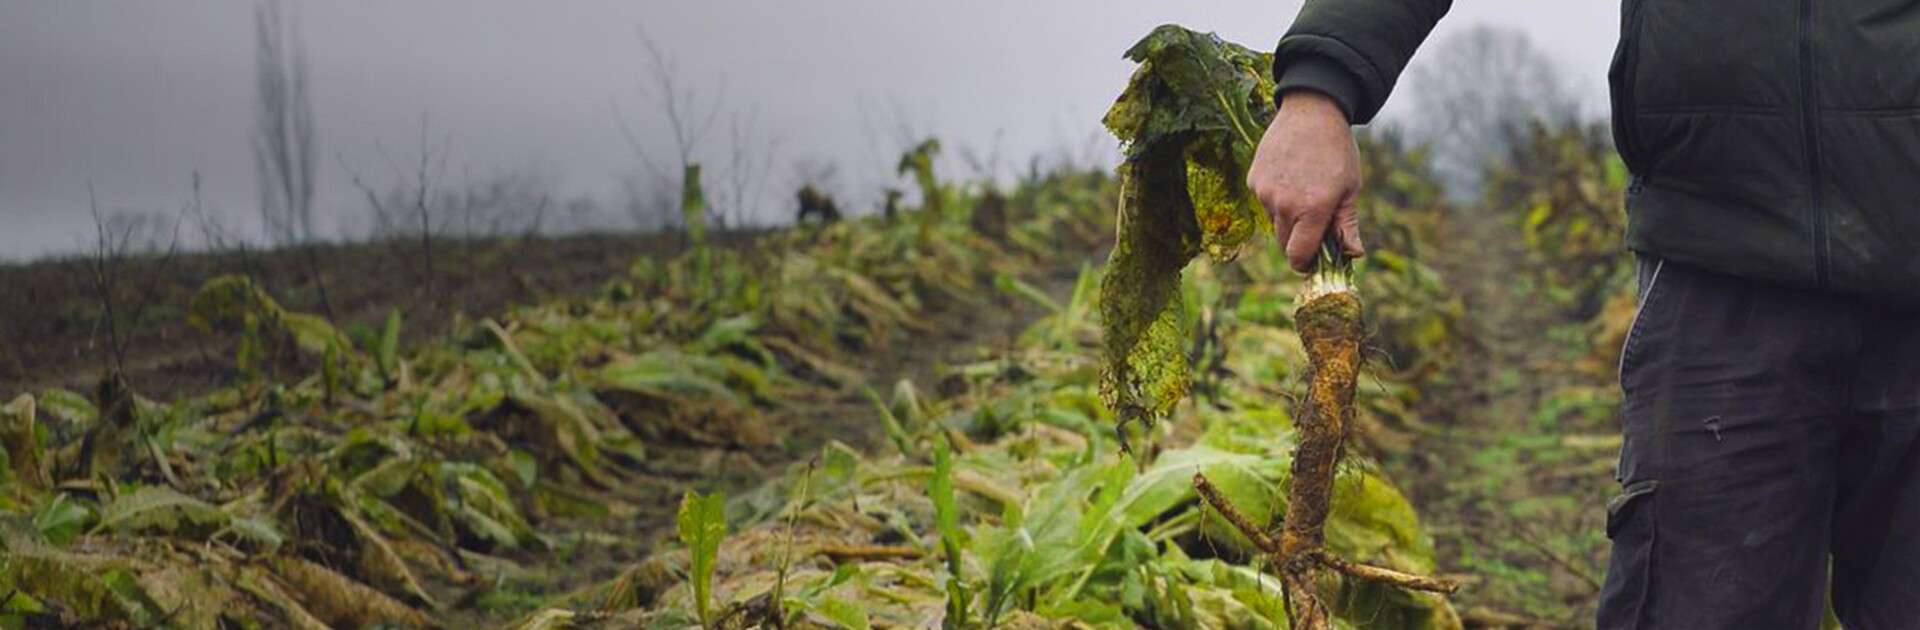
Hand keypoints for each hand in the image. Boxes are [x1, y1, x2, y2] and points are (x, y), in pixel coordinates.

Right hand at [1246, 90, 1363, 272]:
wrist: (1311, 111)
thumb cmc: (1336, 150)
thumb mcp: (1349, 188)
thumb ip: (1347, 225)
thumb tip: (1354, 254)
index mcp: (1312, 210)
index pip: (1298, 255)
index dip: (1305, 263)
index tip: (1313, 260)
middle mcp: (1284, 205)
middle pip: (1284, 244)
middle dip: (1298, 242)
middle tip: (1314, 225)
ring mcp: (1265, 192)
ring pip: (1275, 222)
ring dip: (1287, 218)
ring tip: (1304, 189)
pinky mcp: (1254, 180)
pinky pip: (1265, 201)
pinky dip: (1276, 198)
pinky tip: (1290, 176)